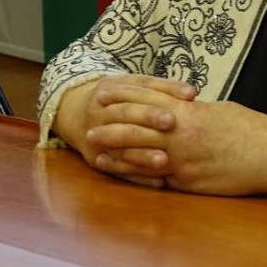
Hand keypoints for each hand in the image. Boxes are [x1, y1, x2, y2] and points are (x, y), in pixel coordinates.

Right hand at [52, 74, 196, 186]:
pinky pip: (117, 170)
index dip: (164, 90)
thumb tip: (192, 94)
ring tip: (165, 160)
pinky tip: (159, 181)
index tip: (188, 96)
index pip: (138, 86)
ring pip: (119, 145)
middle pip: (124, 113)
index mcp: (110, 88)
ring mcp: (95, 136)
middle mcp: (100, 111)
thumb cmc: (118, 99)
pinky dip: (138, 176)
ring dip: (142, 154)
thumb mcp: (132, 86)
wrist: (75, 114)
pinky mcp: (95, 159)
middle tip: (172, 123)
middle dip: (148, 117)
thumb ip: (162, 89)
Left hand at [87, 99, 266, 195]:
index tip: (103, 92)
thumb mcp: (217, 110)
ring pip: (139, 154)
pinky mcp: (187, 182)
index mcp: (188, 111)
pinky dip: (135, 175)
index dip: (122, 95)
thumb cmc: (249, 129)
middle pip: (135, 127)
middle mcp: (180, 134)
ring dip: (116, 153)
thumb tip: (179, 110)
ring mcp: (182, 160)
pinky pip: (154, 178)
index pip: (147, 98)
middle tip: (89, 126)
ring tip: (96, 151)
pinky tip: (123, 174)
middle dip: (110, 125)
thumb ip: (193, 111)